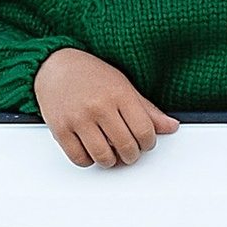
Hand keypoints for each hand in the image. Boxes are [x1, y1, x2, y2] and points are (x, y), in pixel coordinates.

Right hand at [34, 47, 180, 167]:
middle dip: (131, 155)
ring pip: (103, 157)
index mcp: (119, 94)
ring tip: (111, 152)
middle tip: (129, 150)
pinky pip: (79, 159)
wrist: (55, 65)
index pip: (144, 131)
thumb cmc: (91, 75)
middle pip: (126, 146)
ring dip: (111, 161)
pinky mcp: (60, 129)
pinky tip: (91, 151)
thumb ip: (147, 110)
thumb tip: (171, 126)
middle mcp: (99, 106)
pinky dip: (89, 161)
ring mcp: (78, 118)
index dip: (148, 143)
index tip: (144, 142)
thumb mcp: (124, 86)